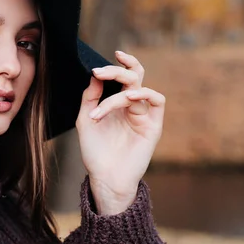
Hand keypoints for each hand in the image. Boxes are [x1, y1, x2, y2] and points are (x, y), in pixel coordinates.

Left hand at [75, 51, 164, 214]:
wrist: (105, 177)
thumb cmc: (95, 151)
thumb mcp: (86, 119)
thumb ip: (90, 96)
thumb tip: (95, 74)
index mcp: (116, 103)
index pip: (121, 77)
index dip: (114, 66)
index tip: (97, 67)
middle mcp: (131, 106)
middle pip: (134, 75)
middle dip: (116, 70)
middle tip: (100, 72)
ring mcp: (143, 114)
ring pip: (138, 88)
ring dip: (118, 93)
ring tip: (101, 109)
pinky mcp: (153, 125)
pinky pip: (157, 100)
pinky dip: (144, 94)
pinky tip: (128, 98)